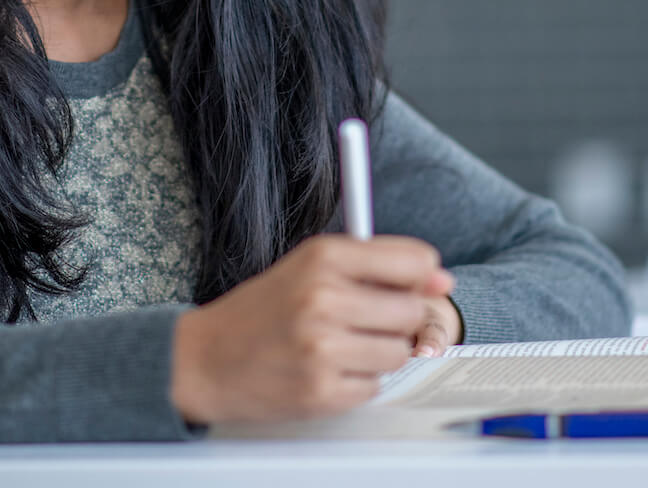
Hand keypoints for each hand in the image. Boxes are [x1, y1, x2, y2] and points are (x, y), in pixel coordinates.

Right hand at [169, 234, 452, 424]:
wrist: (205, 360)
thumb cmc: (260, 311)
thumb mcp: (310, 267)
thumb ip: (376, 266)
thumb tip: (442, 278)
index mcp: (323, 257)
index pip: (413, 261)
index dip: (420, 278)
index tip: (412, 286)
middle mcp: (324, 298)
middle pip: (412, 312)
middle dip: (397, 320)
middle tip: (364, 321)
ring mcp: (323, 348)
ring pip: (399, 353)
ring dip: (378, 353)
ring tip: (341, 346)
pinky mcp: (322, 391)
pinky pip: (374, 387)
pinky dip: (358, 382)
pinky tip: (327, 369)